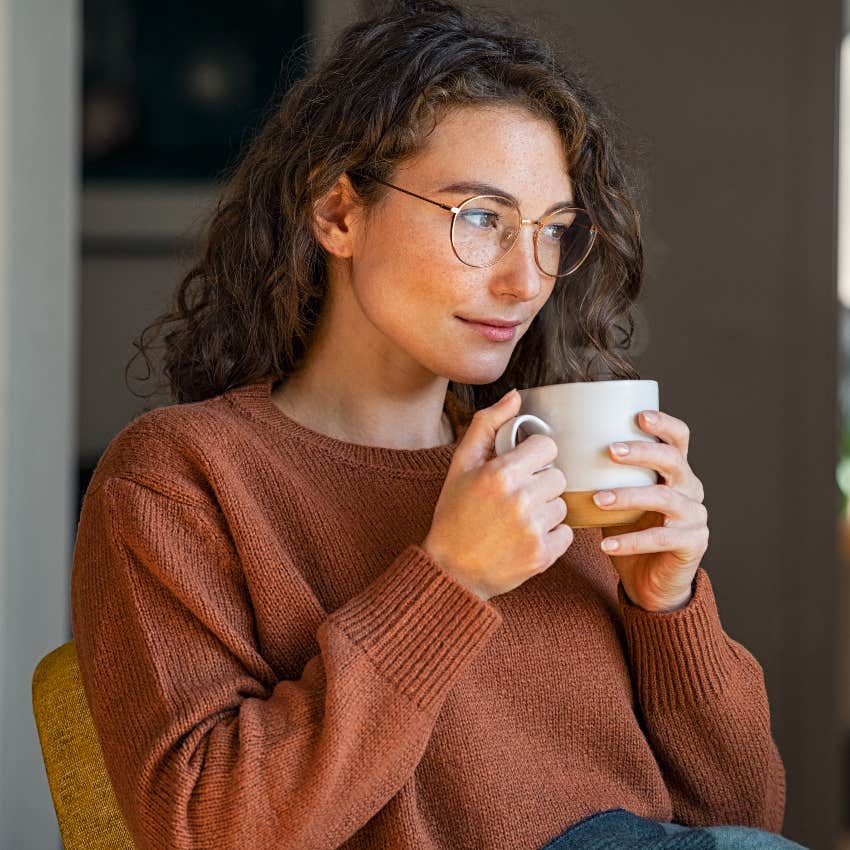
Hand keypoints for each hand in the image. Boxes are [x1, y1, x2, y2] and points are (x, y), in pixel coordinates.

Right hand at [423, 389, 573, 600]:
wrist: (451, 570)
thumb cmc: (454, 514)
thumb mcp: (461, 465)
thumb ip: (487, 425)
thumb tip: (515, 396)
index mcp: (501, 473)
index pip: (547, 447)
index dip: (534, 456)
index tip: (519, 468)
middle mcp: (520, 499)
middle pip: (557, 476)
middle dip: (539, 483)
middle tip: (515, 497)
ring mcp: (534, 529)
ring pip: (562, 505)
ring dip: (545, 510)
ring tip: (518, 520)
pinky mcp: (543, 555)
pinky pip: (567, 533)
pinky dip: (551, 536)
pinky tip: (525, 538)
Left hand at [594, 410, 708, 612]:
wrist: (650, 581)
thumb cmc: (628, 531)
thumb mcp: (615, 497)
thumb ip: (603, 475)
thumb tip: (557, 450)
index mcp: (674, 471)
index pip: (679, 438)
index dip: (664, 423)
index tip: (638, 416)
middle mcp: (690, 488)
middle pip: (673, 460)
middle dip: (641, 451)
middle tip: (610, 450)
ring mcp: (695, 516)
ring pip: (665, 498)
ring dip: (629, 496)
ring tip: (598, 499)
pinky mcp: (693, 543)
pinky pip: (662, 538)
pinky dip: (632, 541)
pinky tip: (606, 544)